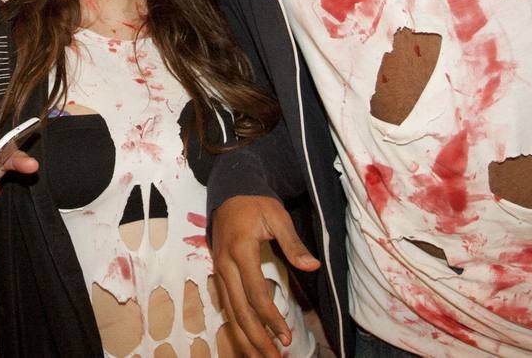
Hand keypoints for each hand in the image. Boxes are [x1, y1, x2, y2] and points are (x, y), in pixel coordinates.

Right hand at [210, 196, 319, 356]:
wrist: (230, 190)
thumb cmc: (256, 202)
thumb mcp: (277, 216)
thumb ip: (293, 244)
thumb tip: (312, 266)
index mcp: (241, 251)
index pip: (255, 294)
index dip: (271, 318)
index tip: (286, 337)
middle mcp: (225, 264)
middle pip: (239, 310)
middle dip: (257, 338)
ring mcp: (219, 270)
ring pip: (230, 312)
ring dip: (245, 337)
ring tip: (261, 357)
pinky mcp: (219, 273)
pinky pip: (226, 304)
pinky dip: (236, 325)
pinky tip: (247, 339)